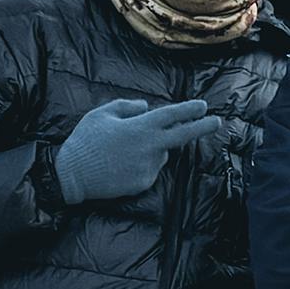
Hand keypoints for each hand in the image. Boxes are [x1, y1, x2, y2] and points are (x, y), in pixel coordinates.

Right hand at [54, 95, 218, 204]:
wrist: (73, 175)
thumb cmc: (85, 141)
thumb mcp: (101, 114)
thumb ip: (127, 107)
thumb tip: (146, 107)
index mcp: (140, 127)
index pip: (171, 115)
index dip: (189, 109)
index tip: (203, 106)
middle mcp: (150, 147)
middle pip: (183, 136)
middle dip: (202, 127)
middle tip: (217, 121)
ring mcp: (149, 167)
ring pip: (160, 154)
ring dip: (152, 149)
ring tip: (123, 151)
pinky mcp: (144, 183)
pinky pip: (150, 169)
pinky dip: (142, 164)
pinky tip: (121, 165)